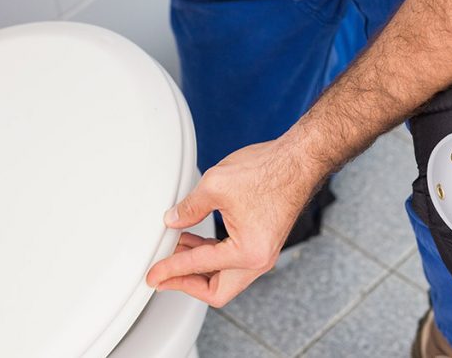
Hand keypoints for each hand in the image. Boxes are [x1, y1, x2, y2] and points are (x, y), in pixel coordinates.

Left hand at [145, 138, 325, 306]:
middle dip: (187, 282)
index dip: (170, 270)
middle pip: (217, 290)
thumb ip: (189, 208)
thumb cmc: (268, 171)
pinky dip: (212, 256)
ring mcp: (264, 253)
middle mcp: (259, 260)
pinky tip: (196, 241)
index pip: (199, 267)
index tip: (153, 275)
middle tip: (164, 275)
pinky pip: (234, 262)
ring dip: (199, 267)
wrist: (298, 161)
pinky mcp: (263, 243)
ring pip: (226, 277)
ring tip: (175, 250)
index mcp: (248, 252)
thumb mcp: (215, 186)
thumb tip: (173, 221)